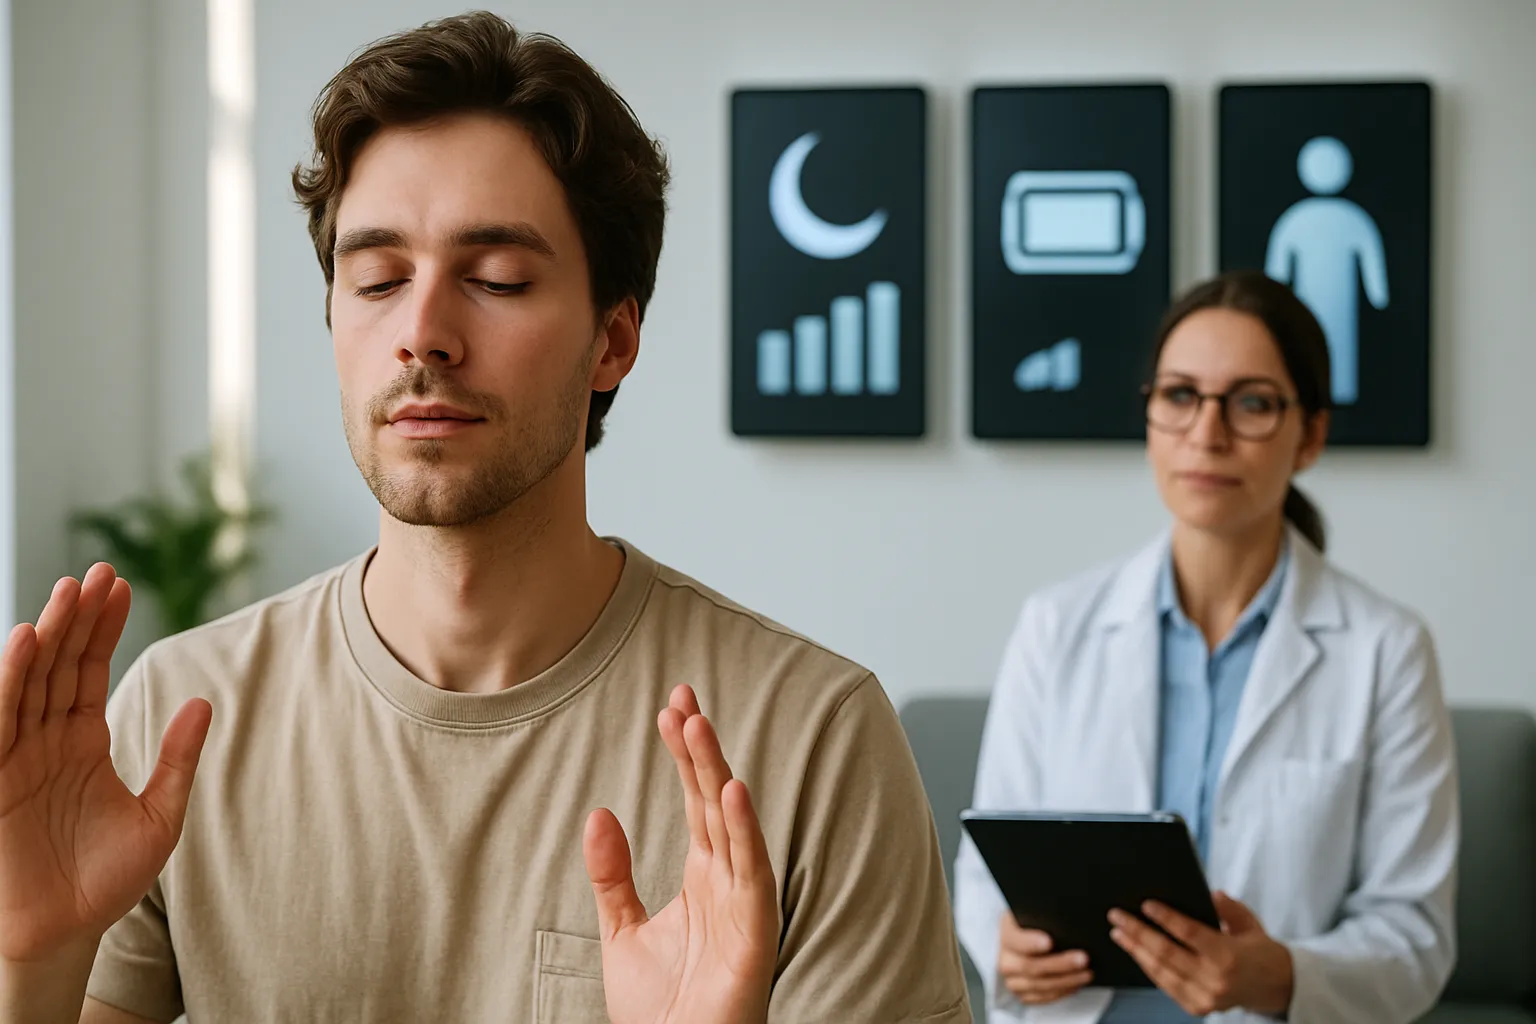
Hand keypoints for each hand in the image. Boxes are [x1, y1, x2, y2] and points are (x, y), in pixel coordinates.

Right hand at [0, 564, 211, 963]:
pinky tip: (22, 644)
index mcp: (84, 740)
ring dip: (45, 636)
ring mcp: (17, 756)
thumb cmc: (107, 881)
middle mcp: (47, 739)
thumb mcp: (160, 815)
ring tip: (66, 593)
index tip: (120, 585)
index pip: (90, 669)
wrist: (65, 934)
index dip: (103, 627)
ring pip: (29, 682)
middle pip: (59, 664)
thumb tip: (204, 701)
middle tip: (98, 572)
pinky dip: (8, 681)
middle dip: (77, 618)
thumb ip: (178, 758)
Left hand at [584, 684, 777, 1023]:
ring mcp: (744, 904)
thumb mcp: (622, 932)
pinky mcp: (754, 932)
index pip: (696, 801)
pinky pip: (752, 872)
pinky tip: (730, 789)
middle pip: (714, 801)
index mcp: (703, 878)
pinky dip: (744, 830)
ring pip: (733, 825)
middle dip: (700, 748)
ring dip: (717, 773)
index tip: (671, 707)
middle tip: (682, 697)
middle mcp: (728, 882)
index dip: (685, 754)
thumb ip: (612, 876)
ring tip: (698, 725)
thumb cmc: (660, 1012)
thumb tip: (600, 814)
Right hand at [996, 912, 1091, 1004]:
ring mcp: (1012, 979)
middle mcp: (1006, 958)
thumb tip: (1074, 918)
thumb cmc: (1035, 925)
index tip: (1049, 942)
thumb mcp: (1037, 914)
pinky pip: (1042, 997)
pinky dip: (1061, 992)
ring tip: (1086, 973)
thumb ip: (1048, 916)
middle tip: (1082, 959)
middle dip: (1059, 964)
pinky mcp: (1022, 993)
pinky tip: (1076, 983)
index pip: (1015, 939)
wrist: (1024, 939)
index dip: (1030, 942)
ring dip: (1065, 981)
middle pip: (1030, 966)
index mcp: (1007, 932)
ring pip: (1038, 985)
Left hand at [1108, 891, 1293, 1016]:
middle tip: (1116, 916)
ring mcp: (1205, 998)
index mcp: (1229, 955)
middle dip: (1138, 932)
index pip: (1189, 933)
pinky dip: (1148, 968)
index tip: (1145, 904)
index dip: (1165, 918)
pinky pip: (1165, 985)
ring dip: (1135, 950)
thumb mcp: (1249, 923)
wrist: (1276, 987)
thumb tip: (1208, 893)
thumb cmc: (1259, 950)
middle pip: (1167, 953)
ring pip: (1161, 972)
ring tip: (1118, 933)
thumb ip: (1228, 908)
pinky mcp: (1197, 1008)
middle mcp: (1215, 979)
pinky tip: (1135, 952)